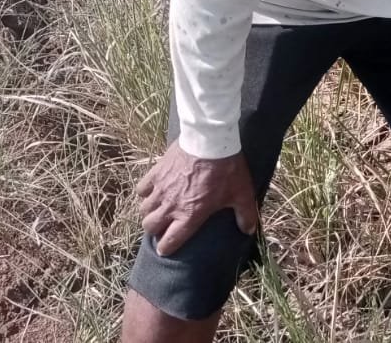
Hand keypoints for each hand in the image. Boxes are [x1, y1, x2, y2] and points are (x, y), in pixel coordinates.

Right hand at [135, 141, 258, 255]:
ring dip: (149, 213)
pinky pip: (141, 189)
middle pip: (150, 226)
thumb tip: (249, 231)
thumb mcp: (242, 193)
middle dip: (155, 230)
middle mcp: (171, 205)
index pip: (170, 240)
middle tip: (163, 227)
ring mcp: (160, 189)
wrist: (210, 141)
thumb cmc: (227, 169)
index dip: (166, 248)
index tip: (165, 249)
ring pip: (144, 209)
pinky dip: (145, 193)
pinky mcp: (155, 173)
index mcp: (190, 215)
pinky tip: (153, 191)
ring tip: (158, 211)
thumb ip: (246, 214)